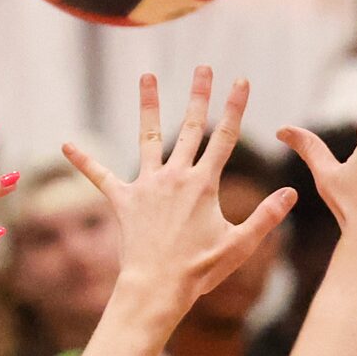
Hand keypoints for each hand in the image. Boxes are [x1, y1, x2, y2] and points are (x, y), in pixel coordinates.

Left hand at [65, 67, 296, 321]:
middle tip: (204, 67)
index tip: (242, 81)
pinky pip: (100, 176)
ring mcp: (147, 186)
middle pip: (190, 127)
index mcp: (204, 184)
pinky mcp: (123, 201)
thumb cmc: (199, 270)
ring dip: (149, 105)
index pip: (225, 138)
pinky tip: (65, 146)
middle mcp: (175, 176)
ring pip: (148, 136)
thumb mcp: (240, 245)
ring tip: (147, 76)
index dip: (235, 107)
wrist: (157, 288)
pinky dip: (84, 161)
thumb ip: (266, 217)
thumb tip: (292, 193)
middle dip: (199, 95)